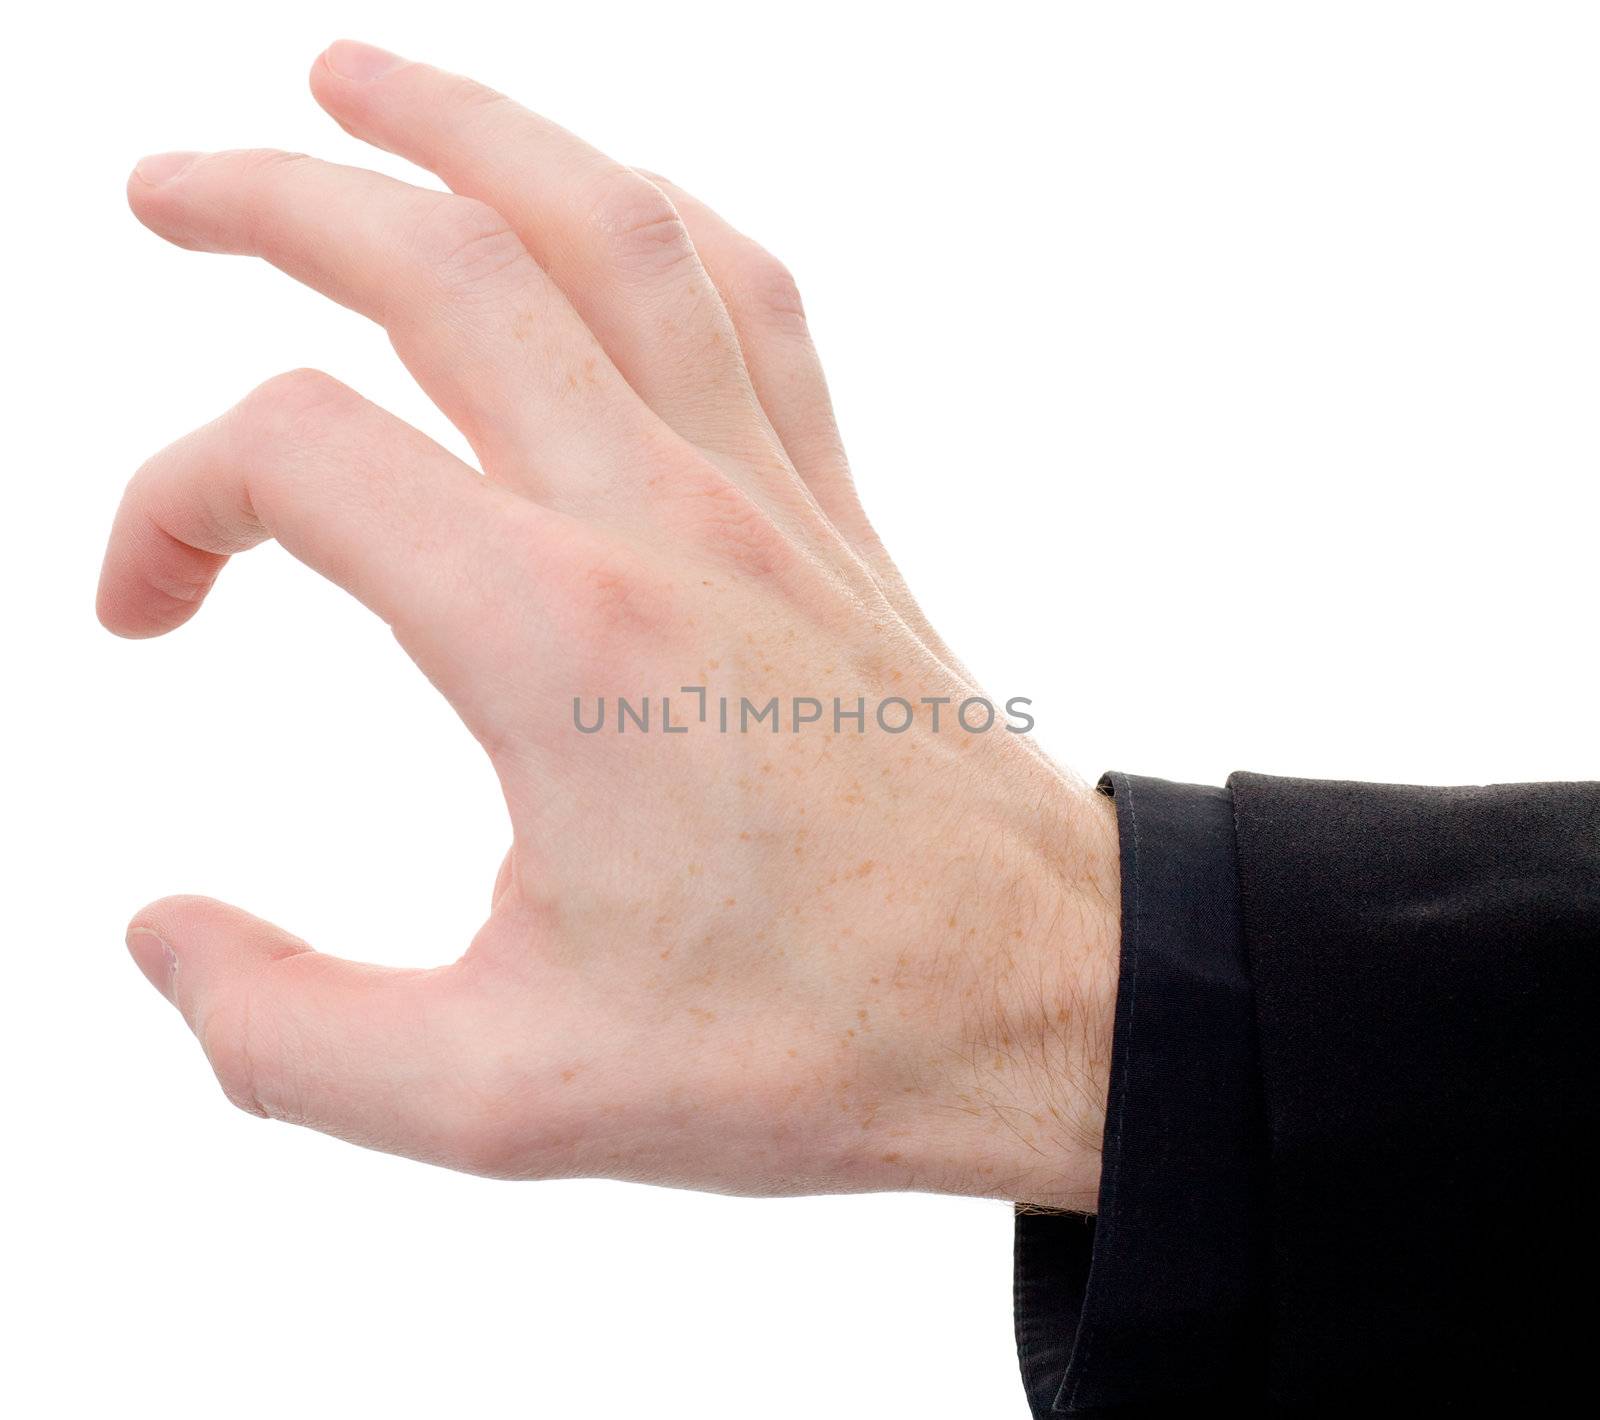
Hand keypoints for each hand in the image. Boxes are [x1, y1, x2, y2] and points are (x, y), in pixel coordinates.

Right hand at [98, 41, 1119, 1208]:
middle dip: (278, 198)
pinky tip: (592, 207)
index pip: (300, 458)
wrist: (1041, 1001)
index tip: (144, 607)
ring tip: (357, 85)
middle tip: (167, 188)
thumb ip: (292, 1037)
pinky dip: (652, 218)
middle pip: (447, 261)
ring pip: (614, 225)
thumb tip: (165, 937)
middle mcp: (668, 523)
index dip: (165, 505)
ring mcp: (769, 496)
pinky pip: (749, 300)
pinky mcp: (833, 512)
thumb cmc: (813, 1046)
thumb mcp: (509, 1094)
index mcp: (563, 642)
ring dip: (472, 130)